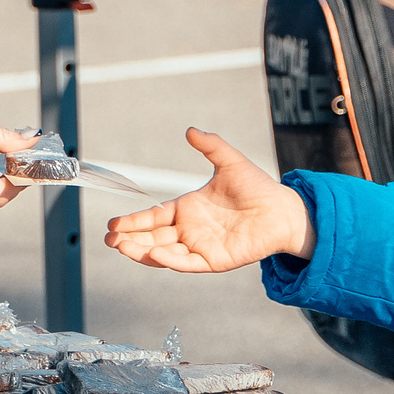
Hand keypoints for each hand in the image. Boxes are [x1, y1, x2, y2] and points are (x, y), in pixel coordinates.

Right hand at [102, 128, 314, 272]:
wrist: (283, 211)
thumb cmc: (259, 188)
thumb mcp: (230, 162)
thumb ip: (211, 146)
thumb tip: (191, 130)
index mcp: (188, 209)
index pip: (154, 217)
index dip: (134, 221)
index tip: (114, 224)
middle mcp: (190, 230)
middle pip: (153, 237)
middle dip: (130, 239)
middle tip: (109, 239)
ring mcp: (200, 247)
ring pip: (164, 252)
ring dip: (142, 251)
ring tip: (121, 247)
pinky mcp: (214, 261)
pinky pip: (187, 262)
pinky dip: (170, 259)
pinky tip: (154, 252)